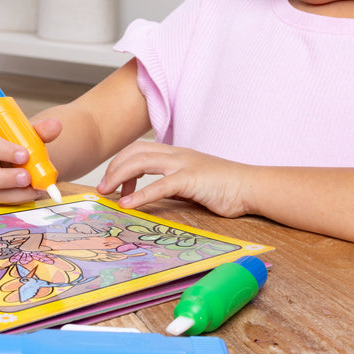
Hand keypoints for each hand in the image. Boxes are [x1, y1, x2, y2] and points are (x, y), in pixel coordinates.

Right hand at [0, 118, 61, 204]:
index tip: (24, 155)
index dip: (2, 149)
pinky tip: (32, 195)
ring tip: (36, 188)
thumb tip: (55, 125)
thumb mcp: (28, 135)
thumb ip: (41, 130)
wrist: (20, 163)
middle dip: (3, 178)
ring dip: (14, 194)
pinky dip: (17, 202)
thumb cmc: (19, 146)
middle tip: (27, 177)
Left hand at [97, 140, 253, 216]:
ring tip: (107, 193)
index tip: (114, 184)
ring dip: (119, 177)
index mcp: (176, 153)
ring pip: (141, 162)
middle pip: (134, 152)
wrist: (251, 186)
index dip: (121, 163)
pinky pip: (159, 185)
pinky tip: (127, 204)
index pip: (139, 149)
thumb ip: (171, 184)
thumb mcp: (191, 182)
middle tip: (102, 189)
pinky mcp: (191, 178)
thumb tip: (149, 195)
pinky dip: (139, 195)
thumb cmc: (224, 187)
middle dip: (113, 168)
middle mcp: (176, 154)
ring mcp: (183, 164)